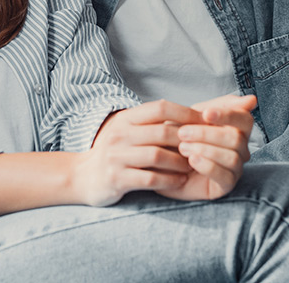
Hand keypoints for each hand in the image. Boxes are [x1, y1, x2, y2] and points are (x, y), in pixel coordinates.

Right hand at [74, 100, 205, 206]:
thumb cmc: (115, 153)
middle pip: (162, 132)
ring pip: (158, 156)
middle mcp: (119, 135)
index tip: (206, 122)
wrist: (83, 177)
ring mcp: (117, 157)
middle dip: (188, 140)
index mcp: (125, 119)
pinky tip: (180, 181)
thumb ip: (152, 124)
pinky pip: (150, 179)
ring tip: (193, 166)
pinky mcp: (117, 179)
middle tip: (205, 148)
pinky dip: (170, 180)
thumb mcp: (128, 131)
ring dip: (181, 162)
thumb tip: (191, 117)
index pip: (160, 107)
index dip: (186, 113)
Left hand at [160, 94, 257, 201]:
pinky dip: (207, 166)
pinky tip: (191, 160)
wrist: (162, 159)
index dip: (227, 115)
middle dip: (206, 134)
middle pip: (236, 138)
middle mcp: (241, 149)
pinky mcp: (226, 186)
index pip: (245, 119)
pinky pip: (225, 176)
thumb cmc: (181, 135)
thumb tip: (252, 100)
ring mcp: (235, 169)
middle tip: (181, 133)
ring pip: (232, 157)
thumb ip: (222, 105)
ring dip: (204, 149)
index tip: (205, 113)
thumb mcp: (197, 114)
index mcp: (237, 129)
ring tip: (182, 147)